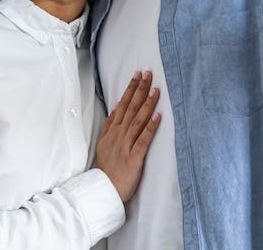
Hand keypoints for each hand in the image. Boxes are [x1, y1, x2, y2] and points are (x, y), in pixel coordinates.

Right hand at [94, 71, 160, 203]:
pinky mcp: (134, 157)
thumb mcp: (103, 143)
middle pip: (130, 108)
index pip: (122, 105)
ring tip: (156, 89)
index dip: (130, 89)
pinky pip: (143, 140)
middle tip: (148, 73)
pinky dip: (151, 127)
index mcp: (112, 131)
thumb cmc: (107, 168)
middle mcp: (118, 135)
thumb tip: (116, 107)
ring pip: (137, 120)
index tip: (137, 75)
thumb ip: (110, 125)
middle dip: (139, 89)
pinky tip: (158, 116)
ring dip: (147, 104)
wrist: (105, 190)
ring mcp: (126, 145)